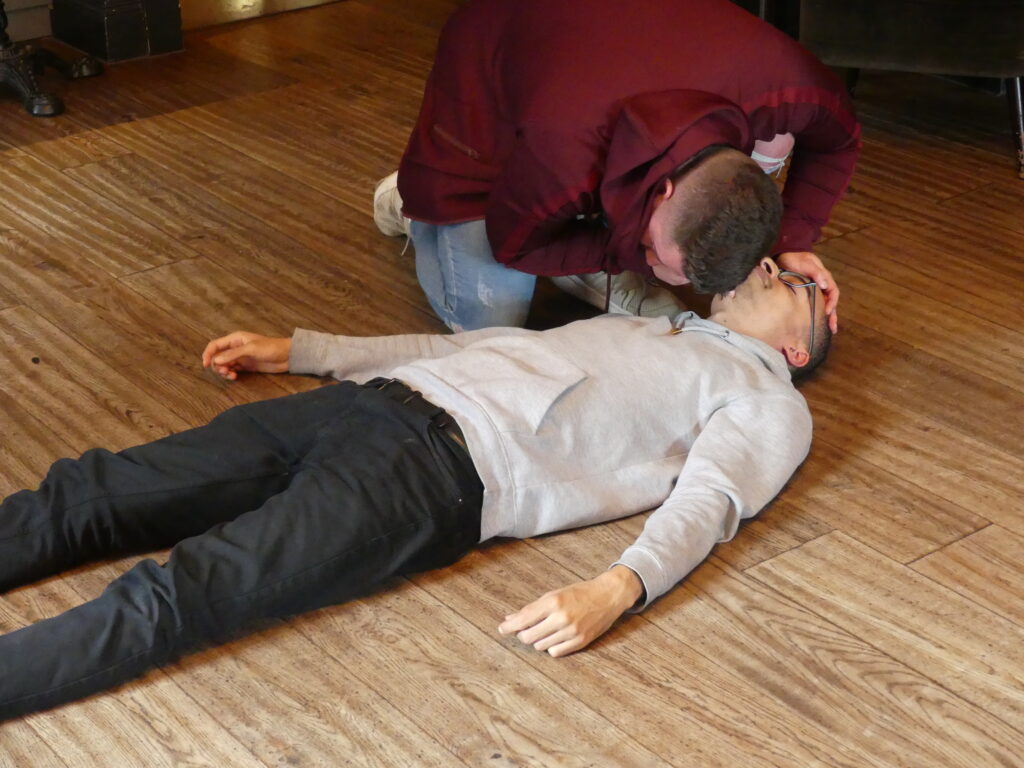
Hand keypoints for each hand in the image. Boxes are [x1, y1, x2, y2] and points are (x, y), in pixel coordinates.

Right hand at [201, 331, 290, 379]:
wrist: (286, 356)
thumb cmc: (270, 348)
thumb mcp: (251, 349)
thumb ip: (233, 354)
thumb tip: (216, 361)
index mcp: (234, 339)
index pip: (215, 345)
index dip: (208, 354)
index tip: (205, 365)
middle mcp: (235, 347)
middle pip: (217, 357)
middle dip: (217, 365)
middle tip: (225, 371)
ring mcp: (240, 357)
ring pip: (224, 365)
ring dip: (224, 371)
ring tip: (231, 375)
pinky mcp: (245, 366)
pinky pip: (232, 370)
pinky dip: (230, 374)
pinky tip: (235, 377)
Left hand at [498, 566, 642, 656]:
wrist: (608, 596)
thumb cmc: (579, 593)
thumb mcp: (554, 594)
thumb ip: (533, 608)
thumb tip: (511, 618)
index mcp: (553, 602)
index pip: (523, 619)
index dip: (509, 626)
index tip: (501, 629)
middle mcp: (561, 618)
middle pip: (528, 637)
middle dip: (523, 634)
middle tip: (525, 629)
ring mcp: (571, 631)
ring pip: (540, 646)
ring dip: (538, 640)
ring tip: (545, 630)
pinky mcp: (580, 642)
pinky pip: (555, 652)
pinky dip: (551, 646)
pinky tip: (556, 637)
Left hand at [776, 251, 839, 332]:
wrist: (785, 256)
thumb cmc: (796, 259)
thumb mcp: (806, 263)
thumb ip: (816, 272)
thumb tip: (824, 284)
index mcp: (824, 277)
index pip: (832, 292)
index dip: (832, 302)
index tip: (828, 311)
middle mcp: (821, 285)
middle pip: (830, 301)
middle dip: (832, 315)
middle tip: (832, 328)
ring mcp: (814, 290)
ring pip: (823, 304)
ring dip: (827, 317)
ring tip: (830, 330)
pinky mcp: (806, 294)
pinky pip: (814, 305)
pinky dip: (816, 314)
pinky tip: (815, 323)